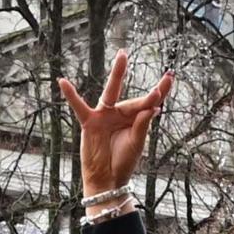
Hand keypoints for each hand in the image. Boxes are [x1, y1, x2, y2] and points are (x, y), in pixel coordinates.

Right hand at [59, 55, 176, 197]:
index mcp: (135, 119)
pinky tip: (63, 82)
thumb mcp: (137, 143)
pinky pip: (79, 107)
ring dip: (117, 74)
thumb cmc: (123, 162)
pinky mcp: (90, 123)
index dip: (160, 90)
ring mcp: (104, 116)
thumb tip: (154, 107)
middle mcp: (120, 114)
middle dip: (136, 76)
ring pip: (111, 92)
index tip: (170, 76)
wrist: (107, 179)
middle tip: (134, 54)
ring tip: (122, 56)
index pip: (149, 102)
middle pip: (131, 93)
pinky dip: (71, 96)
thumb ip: (143, 124)